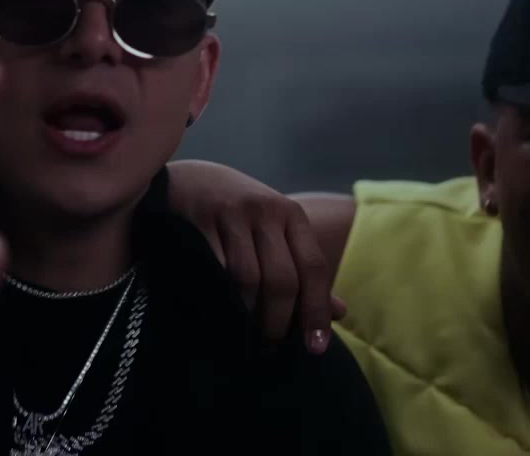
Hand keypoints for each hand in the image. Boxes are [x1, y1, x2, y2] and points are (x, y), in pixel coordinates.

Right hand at [167, 160, 340, 354]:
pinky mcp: (202, 221)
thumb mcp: (278, 231)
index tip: (316, 347)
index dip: (317, 310)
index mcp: (292, 215)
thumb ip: (305, 270)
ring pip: (248, 278)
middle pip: (283, 278)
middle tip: (271, 350)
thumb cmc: (241, 214)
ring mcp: (234, 214)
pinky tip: (222, 315)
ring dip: (249, 315)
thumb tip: (339, 313)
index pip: (314, 268)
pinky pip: (215, 270)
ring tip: (247, 339)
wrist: (190, 179)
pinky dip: (220, 297)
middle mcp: (267, 210)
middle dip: (279, 322)